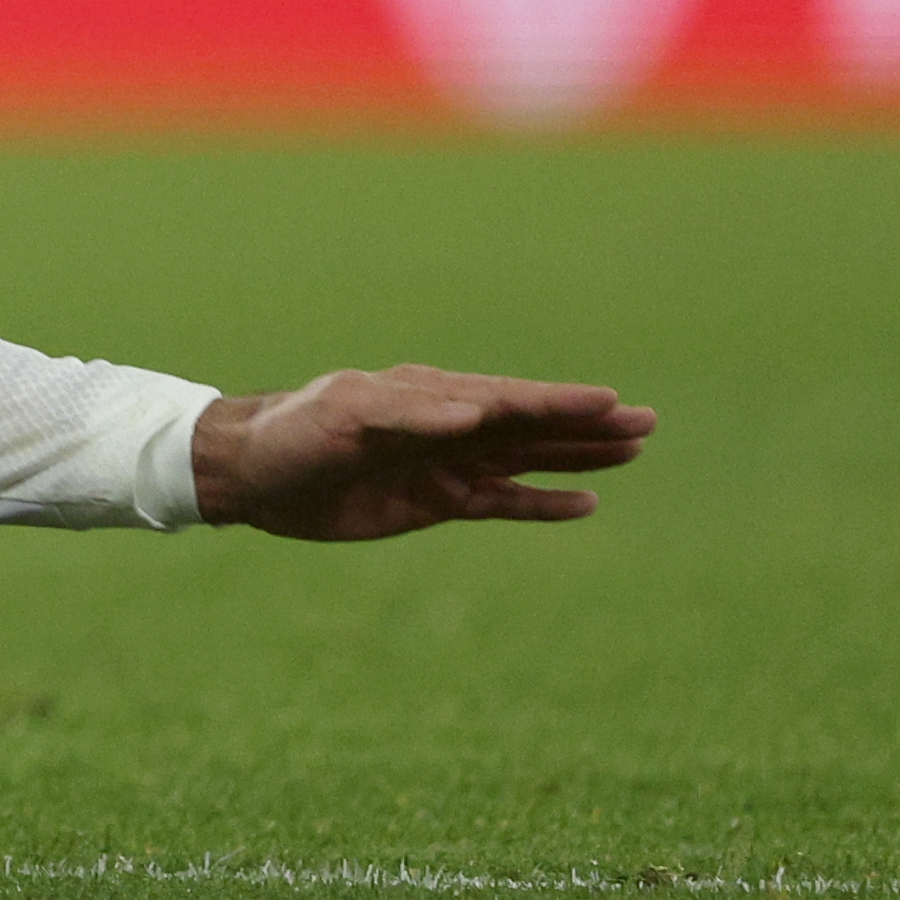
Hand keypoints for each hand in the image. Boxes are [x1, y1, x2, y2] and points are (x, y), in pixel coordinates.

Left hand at [192, 365, 658, 540]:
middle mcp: (446, 425)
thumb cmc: (292, 432)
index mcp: (427, 395)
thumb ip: (410, 415)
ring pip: (526, 460)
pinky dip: (541, 503)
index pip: (508, 398)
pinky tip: (584, 503)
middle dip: (587, 424)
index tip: (612, 402)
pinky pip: (500, 501)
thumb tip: (477, 414)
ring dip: (576, 457)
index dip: (560, 402)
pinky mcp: (433, 501)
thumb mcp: (343, 417)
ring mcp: (444, 463)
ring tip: (632, 451)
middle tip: (648, 422)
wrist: (251, 474)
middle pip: (531, 425)